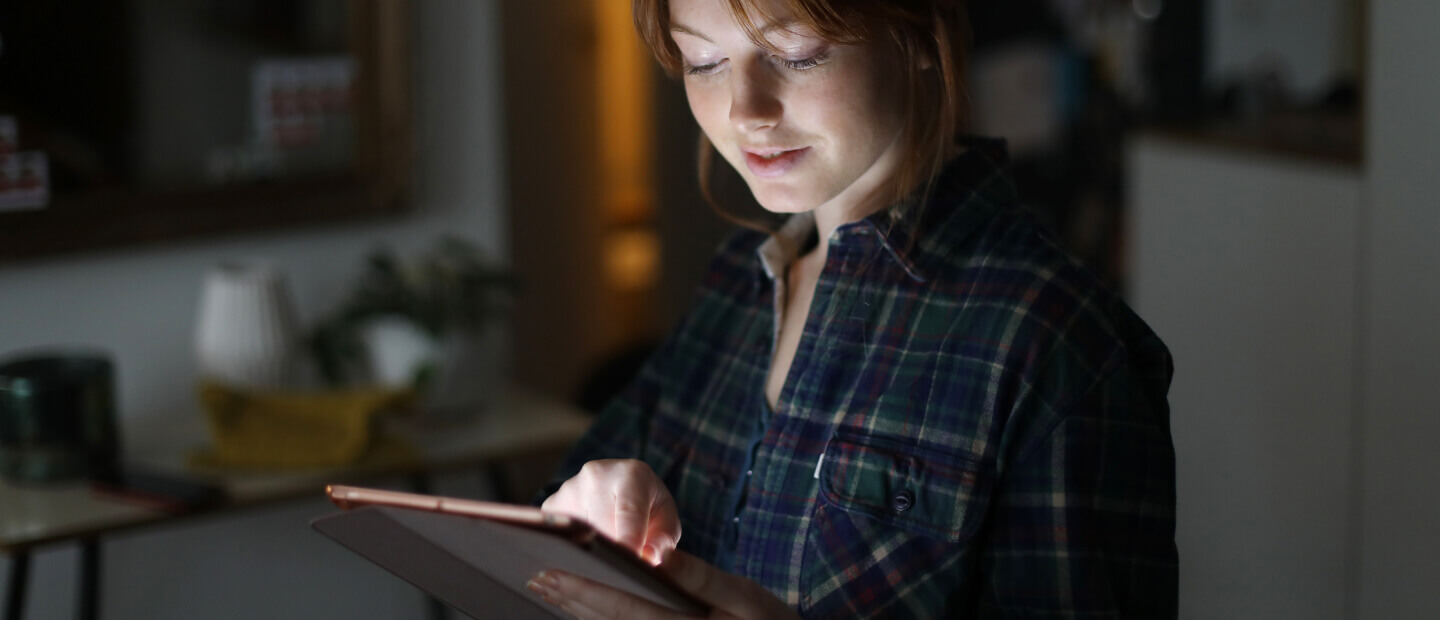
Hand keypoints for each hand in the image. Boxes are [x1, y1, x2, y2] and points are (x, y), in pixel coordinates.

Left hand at [527, 550, 799, 619]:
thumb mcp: (744, 595)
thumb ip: (700, 577)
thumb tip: (658, 555)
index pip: (622, 609)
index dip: (583, 591)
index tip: (550, 574)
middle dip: (570, 602)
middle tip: (536, 580)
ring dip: (579, 614)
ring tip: (551, 593)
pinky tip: (585, 610)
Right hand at [542, 459, 680, 563]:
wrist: (622, 486)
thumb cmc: (648, 508)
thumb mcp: (666, 522)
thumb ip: (663, 541)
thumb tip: (647, 558)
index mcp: (632, 474)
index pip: (628, 512)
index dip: (629, 539)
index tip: (630, 560)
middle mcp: (596, 474)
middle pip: (601, 528)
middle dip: (613, 552)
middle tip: (623, 566)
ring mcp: (569, 488)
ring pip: (579, 534)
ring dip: (593, 550)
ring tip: (607, 551)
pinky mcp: (551, 505)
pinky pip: (560, 536)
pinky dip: (575, 548)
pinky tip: (587, 546)